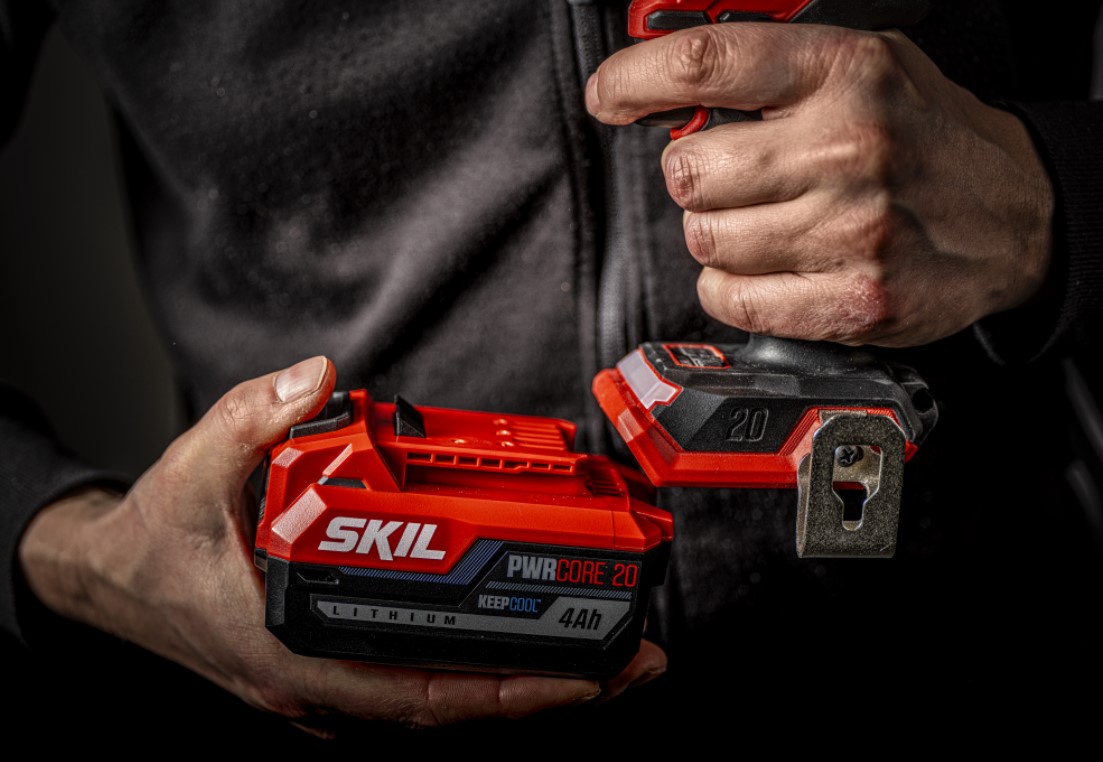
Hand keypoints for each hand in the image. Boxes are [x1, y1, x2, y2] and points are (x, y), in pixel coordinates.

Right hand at [18, 356, 666, 737]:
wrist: (115, 580)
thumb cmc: (157, 543)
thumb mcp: (192, 469)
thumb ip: (252, 417)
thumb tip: (316, 376)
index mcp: (291, 655)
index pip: (415, 692)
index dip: (506, 692)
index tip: (583, 679)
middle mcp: (320, 685)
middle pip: (453, 705)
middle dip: (549, 689)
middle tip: (631, 660)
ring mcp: (332, 683)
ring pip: (444, 699)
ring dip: (526, 681)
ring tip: (604, 655)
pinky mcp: (338, 665)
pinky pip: (422, 677)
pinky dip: (482, 668)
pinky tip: (525, 640)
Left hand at [586, 22, 1053, 346]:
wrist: (1013, 218)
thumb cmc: (925, 139)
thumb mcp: (865, 65)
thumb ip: (772, 68)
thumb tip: (670, 85)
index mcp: (845, 73)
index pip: (707, 63)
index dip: (635, 78)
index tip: (610, 95)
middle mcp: (848, 147)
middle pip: (688, 170)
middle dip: (693, 177)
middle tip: (731, 177)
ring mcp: (852, 229)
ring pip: (704, 240)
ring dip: (718, 236)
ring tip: (768, 223)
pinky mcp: (851, 299)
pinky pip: (730, 299)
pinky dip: (733, 288)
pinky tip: (772, 268)